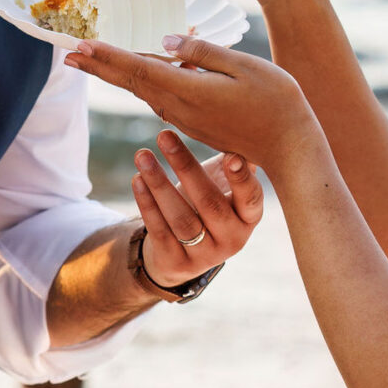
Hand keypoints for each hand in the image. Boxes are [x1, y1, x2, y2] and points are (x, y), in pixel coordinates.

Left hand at [68, 35, 315, 175]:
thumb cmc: (276, 101)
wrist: (289, 147)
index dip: (107, 56)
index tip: (79, 45)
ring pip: (144, 90)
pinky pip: (161, 96)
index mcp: (189, 90)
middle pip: (131, 83)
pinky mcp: (195, 122)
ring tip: (92, 59)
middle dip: (98, 67)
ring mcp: (186, 118)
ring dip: (115, 74)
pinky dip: (142, 80)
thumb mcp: (243, 67)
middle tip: (69, 53)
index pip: (138, 69)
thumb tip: (165, 43)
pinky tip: (137, 69)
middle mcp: (180, 107)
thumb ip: (202, 53)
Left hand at [132, 132, 262, 287]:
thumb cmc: (210, 203)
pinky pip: (159, 230)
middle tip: (164, 136)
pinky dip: (147, 203)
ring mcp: (204, 255)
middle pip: (209, 204)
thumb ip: (237, 160)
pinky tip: (137, 179)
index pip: (250, 199)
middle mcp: (232, 240)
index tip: (230, 156)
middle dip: (186, 168)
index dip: (241, 179)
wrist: (187, 252)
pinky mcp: (176, 262)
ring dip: (159, 184)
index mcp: (249, 218)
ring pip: (181, 219)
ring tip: (142, 155)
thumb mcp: (226, 185)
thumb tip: (244, 125)